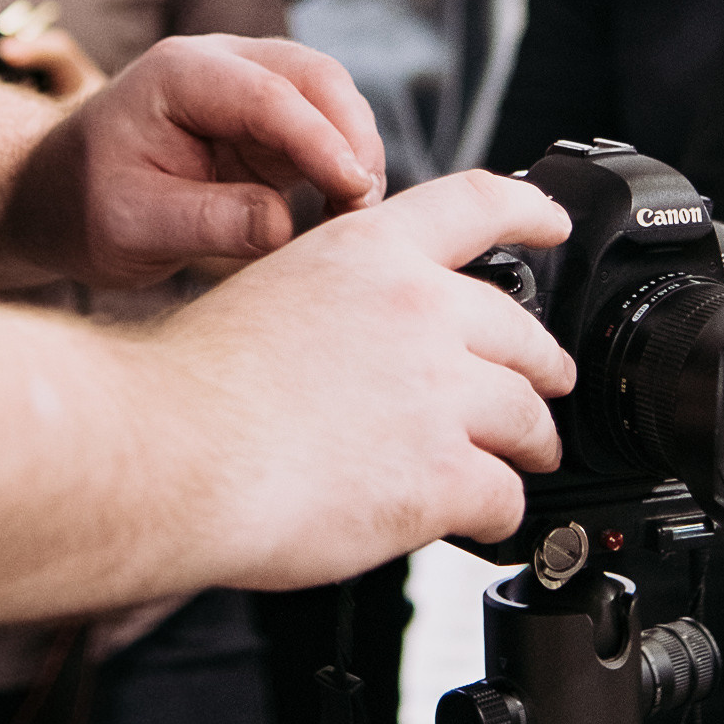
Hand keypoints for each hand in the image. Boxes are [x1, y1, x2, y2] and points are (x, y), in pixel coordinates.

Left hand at [6, 32, 386, 286]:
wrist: (56, 198)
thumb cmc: (80, 206)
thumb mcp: (131, 225)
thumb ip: (207, 221)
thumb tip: (285, 223)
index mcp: (177, 74)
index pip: (267, 94)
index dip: (319, 141)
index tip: (354, 192)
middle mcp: (219, 64)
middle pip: (314, 76)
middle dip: (352, 136)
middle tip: (365, 207)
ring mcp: (246, 88)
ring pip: (330, 98)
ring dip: (355, 150)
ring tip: (357, 217)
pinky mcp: (265, 124)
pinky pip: (324, 131)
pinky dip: (344, 165)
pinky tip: (344, 212)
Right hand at [143, 169, 576, 580]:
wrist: (170, 451)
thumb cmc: (190, 388)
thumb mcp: (269, 293)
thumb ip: (336, 303)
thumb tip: (361, 339)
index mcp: (371, 253)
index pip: (476, 205)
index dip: (529, 211)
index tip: (554, 224)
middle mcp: (418, 310)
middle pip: (521, 331)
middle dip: (539, 365)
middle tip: (541, 387)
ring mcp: (439, 391)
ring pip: (528, 417)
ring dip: (531, 442)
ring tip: (525, 459)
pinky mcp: (443, 472)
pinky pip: (506, 495)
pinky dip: (498, 511)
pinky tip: (480, 518)